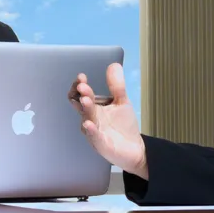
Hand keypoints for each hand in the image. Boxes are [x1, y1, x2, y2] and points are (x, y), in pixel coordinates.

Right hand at [69, 63, 148, 179]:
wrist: (134, 148)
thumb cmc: (123, 125)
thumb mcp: (121, 101)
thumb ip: (117, 86)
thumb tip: (114, 64)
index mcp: (94, 108)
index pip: (80, 95)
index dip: (79, 86)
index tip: (82, 77)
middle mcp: (90, 119)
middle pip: (81, 105)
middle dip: (81, 95)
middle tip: (82, 86)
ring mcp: (94, 132)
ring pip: (86, 118)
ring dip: (86, 108)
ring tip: (86, 99)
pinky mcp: (100, 144)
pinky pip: (93, 136)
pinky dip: (90, 130)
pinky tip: (89, 123)